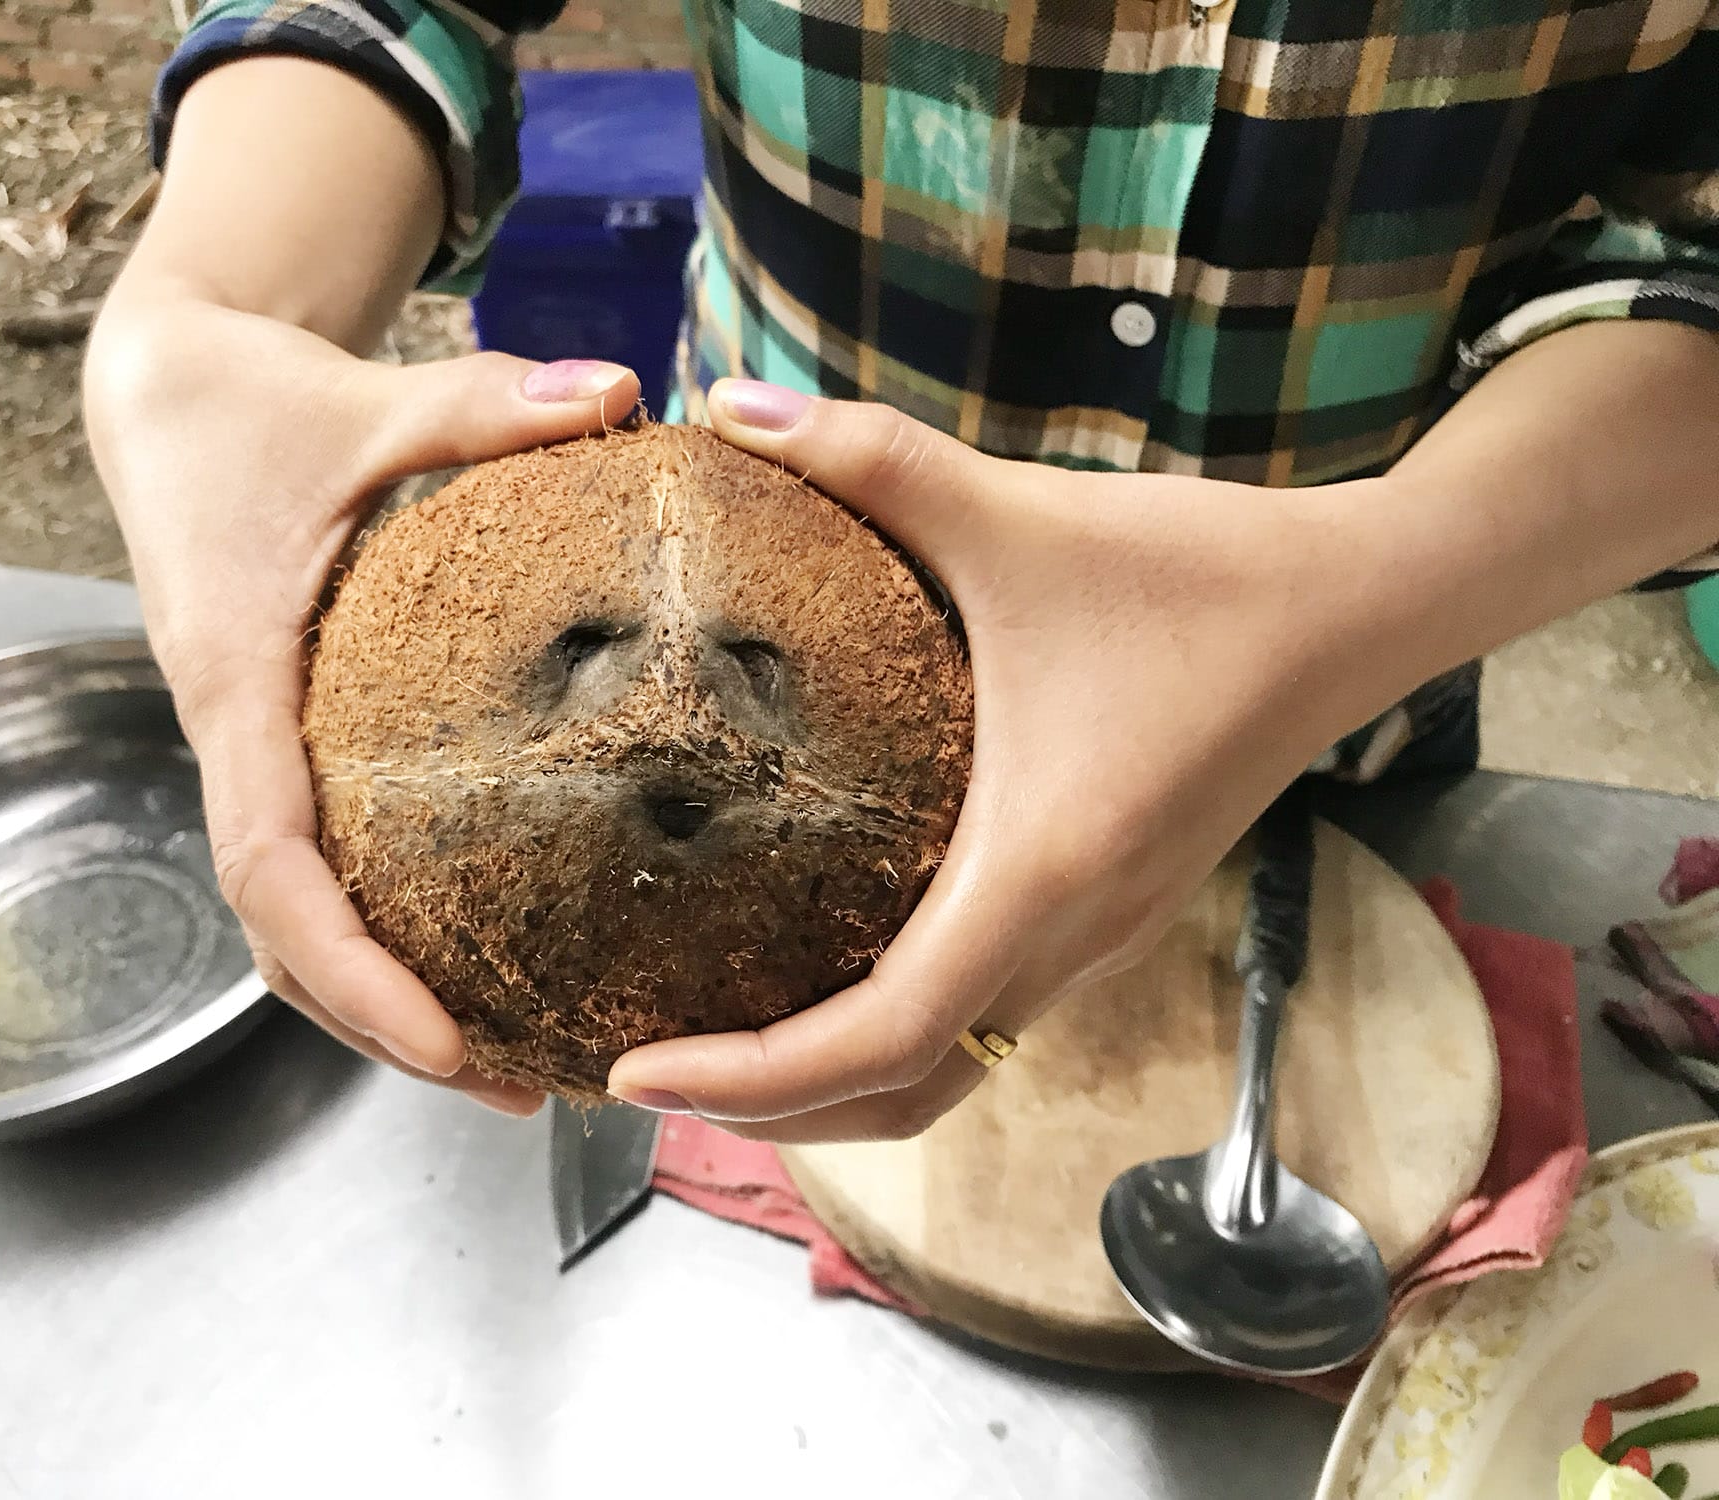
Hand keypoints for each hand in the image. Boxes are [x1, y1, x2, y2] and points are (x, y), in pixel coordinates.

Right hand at [83, 291, 638, 1115]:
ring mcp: (255, 749)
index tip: (442, 1040)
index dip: (347, 966)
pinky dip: (385, 928)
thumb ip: (488, 403)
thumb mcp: (366, 399)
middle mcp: (235, 736)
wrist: (162, 394)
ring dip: (382, 999)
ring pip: (295, 916)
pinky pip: (322, 860)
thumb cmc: (242, 404)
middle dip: (380, 1025)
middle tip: (515, 1082)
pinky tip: (485, 946)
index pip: (270, 865)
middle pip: (282, 936)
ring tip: (513, 1057)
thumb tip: (624, 396)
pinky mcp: (282, 739)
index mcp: (237, 681)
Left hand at [603, 380, 1394, 1141]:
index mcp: (1036, 871)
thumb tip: (728, 406)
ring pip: (948, 1074)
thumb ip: (870, 458)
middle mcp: (1069, 938)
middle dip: (766, 1111)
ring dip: (826, 1087)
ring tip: (709, 1040)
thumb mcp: (1017, 512)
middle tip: (642, 1070)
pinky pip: (982, 1018)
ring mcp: (1096, 939)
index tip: (634, 1071)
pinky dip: (887, 1035)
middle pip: (900, 1098)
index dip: (745, 1080)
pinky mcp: (1107, 914)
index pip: (877, 1043)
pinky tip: (815, 965)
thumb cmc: (1201, 574)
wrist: (1356, 606)